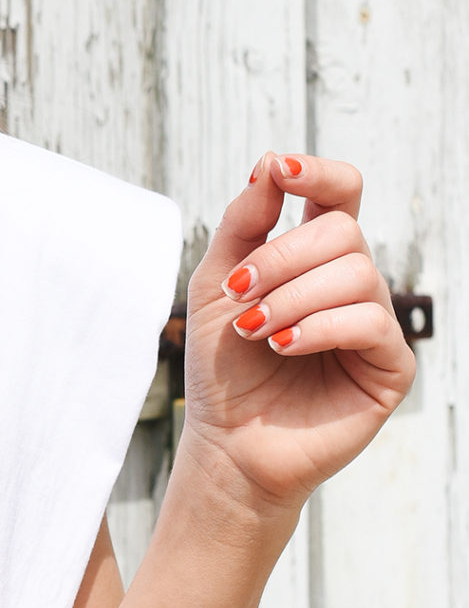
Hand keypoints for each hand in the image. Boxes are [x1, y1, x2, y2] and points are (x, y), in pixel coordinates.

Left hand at [178, 150, 415, 518]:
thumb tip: (272, 163)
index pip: (341, 195)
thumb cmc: (223, 369)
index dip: (320, 174)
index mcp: (315, 260)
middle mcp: (352, 285)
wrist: (227, 444)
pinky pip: (370, 322)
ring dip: (294, 297)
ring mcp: (375, 325)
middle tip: (242, 293)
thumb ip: (244, 224)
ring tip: (256, 332)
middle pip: (344, 230)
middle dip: (284, 256)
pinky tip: (283, 346)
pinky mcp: (390, 367)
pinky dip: (319, 327)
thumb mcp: (217, 284)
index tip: (283, 170)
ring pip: (357, 273)